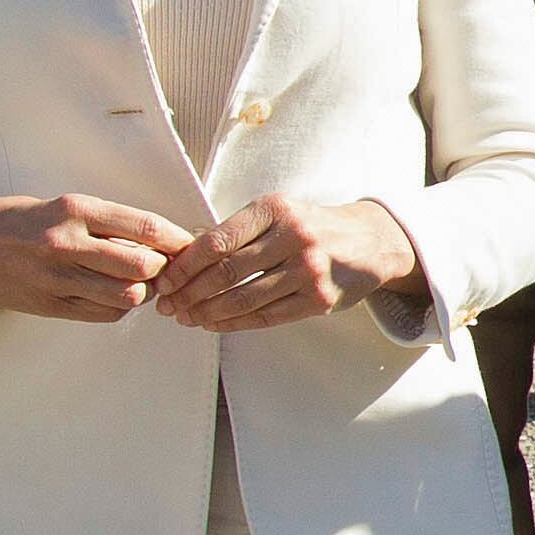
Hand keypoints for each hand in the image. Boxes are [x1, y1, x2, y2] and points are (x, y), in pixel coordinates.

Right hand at [0, 193, 192, 322]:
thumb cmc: (18, 221)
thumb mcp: (62, 207)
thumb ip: (107, 224)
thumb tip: (162, 241)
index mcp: (75, 210)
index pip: (146, 228)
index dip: (177, 241)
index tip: (190, 245)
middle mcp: (66, 242)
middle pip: (143, 267)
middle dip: (161, 269)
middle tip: (162, 268)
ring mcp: (56, 277)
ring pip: (127, 296)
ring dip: (142, 292)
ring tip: (135, 283)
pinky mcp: (49, 305)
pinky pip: (104, 314)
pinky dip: (119, 307)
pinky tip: (110, 295)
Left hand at [145, 195, 428, 332]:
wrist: (370, 241)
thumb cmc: (311, 226)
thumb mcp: (279, 212)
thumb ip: (239, 231)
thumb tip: (184, 259)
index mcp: (275, 210)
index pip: (217, 241)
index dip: (184, 266)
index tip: (164, 280)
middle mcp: (294, 238)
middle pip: (226, 273)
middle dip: (189, 293)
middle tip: (168, 305)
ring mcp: (309, 271)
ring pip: (243, 299)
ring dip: (207, 313)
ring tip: (187, 318)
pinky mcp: (320, 299)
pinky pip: (267, 316)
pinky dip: (235, 324)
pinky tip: (215, 325)